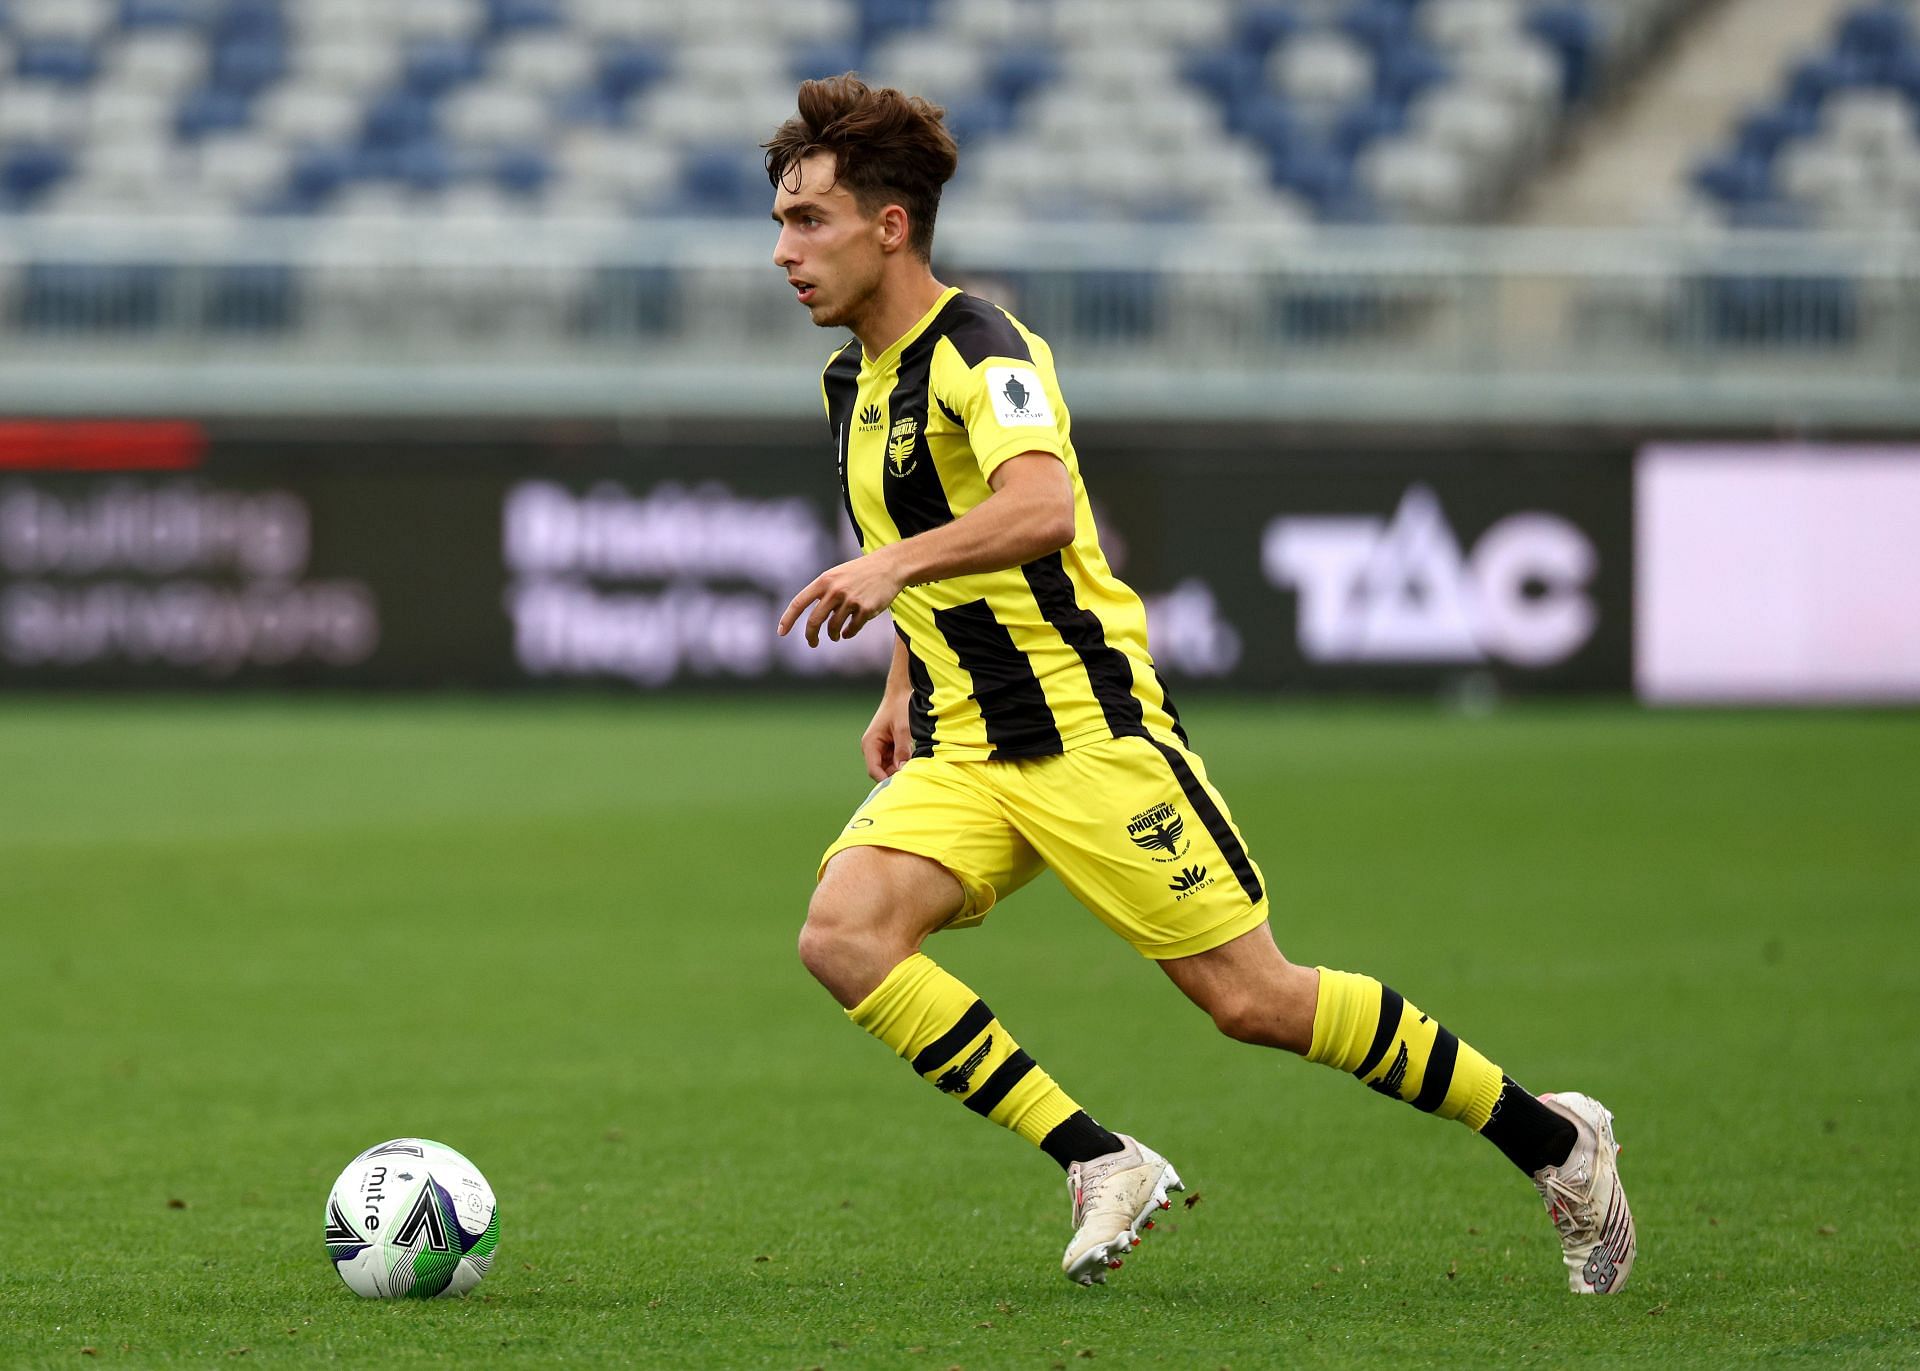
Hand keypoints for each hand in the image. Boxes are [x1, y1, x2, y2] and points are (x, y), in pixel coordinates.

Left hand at [777, 550, 905, 646]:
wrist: (889, 566)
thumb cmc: (860, 572)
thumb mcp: (837, 575)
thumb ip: (823, 592)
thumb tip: (812, 618)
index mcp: (824, 581)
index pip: (799, 602)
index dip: (788, 619)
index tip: (781, 632)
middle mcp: (835, 590)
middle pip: (814, 621)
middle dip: (811, 636)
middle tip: (812, 643)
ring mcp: (851, 600)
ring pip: (834, 627)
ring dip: (833, 635)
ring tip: (835, 635)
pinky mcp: (866, 609)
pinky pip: (852, 629)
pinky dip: (848, 634)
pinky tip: (848, 632)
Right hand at [861, 692, 913, 780]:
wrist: (900, 693)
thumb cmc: (899, 707)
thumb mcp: (903, 729)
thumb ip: (902, 749)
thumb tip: (903, 769)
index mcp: (870, 743)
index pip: (874, 770)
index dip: (886, 780)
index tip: (902, 784)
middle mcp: (872, 748)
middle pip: (881, 771)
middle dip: (895, 774)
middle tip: (913, 774)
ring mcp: (880, 748)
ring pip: (889, 767)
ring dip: (900, 768)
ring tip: (915, 764)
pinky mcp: (888, 747)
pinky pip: (894, 760)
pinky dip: (903, 761)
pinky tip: (913, 757)